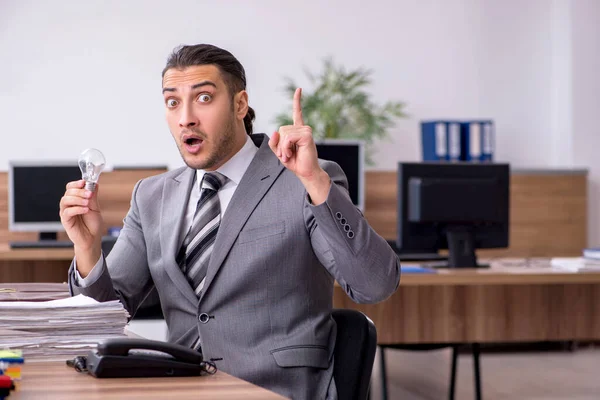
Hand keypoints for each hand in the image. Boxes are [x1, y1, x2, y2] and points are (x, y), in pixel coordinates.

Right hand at [59, 180, 103, 250]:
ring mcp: (66, 212)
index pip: (70, 188)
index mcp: (75, 200)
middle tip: (89, 194)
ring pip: (65, 200)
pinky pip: (67, 212)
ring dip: (77, 199)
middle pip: (68, 192)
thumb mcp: (95, 208)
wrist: (92, 238)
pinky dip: (76, 209)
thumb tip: (95, 184)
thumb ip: (93, 197)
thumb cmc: (92, 224)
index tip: (84, 182)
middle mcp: (69, 205)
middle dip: (79, 191)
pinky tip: (85, 210)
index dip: (75, 183)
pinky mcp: (65, 220)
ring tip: (87, 203)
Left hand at [269, 88, 330, 204]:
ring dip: (283, 148)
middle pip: (281, 130)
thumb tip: (274, 131)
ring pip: (283, 135)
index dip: (297, 101)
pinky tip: (292, 153)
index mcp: (298, 131)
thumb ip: (274, 142)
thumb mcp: (280, 152)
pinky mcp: (307, 135)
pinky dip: (286, 147)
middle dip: (280, 145)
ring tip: (290, 155)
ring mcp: (306, 131)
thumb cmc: (295, 162)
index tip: (299, 89)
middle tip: (287, 155)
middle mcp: (303, 128)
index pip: (297, 113)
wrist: (306, 172)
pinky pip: (288, 138)